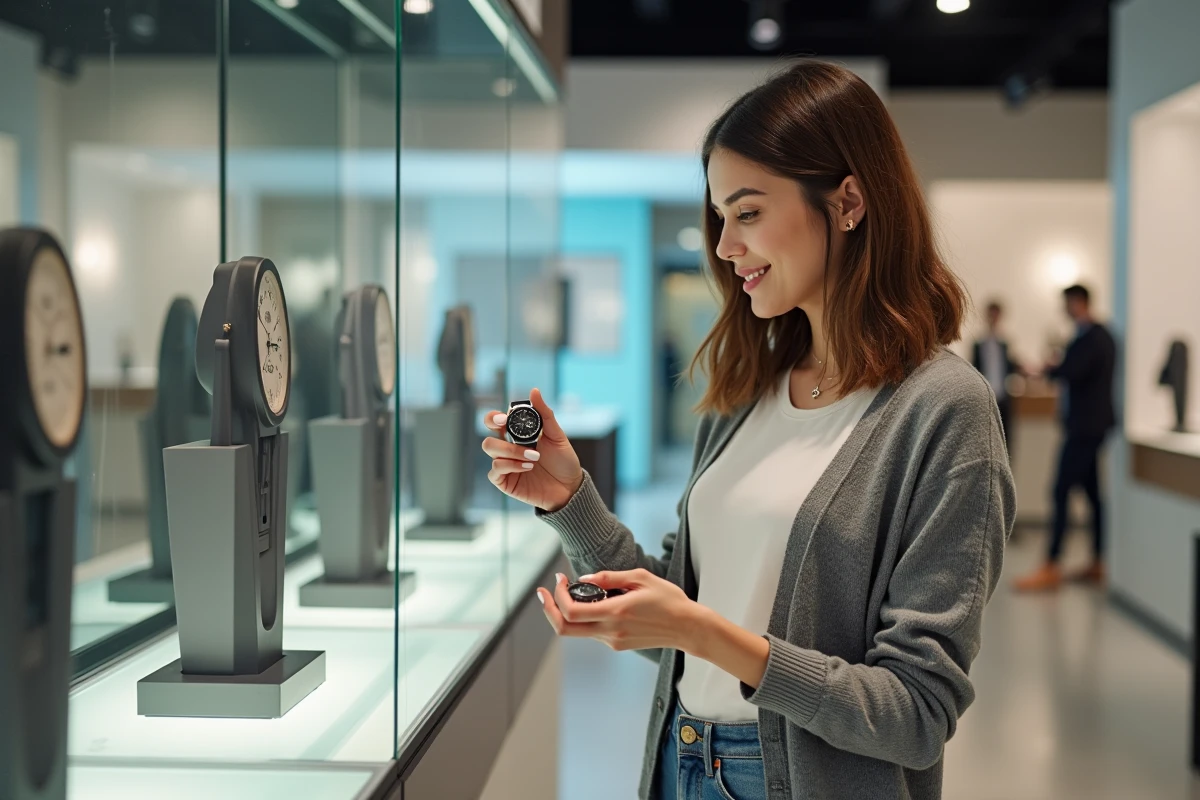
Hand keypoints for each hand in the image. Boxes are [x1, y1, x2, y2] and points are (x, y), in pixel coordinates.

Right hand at [482, 388, 582, 512]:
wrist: (570, 487)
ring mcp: (505, 465)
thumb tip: (534, 391)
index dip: (494, 417)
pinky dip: (509, 465)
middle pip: (487, 437)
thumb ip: (545, 414)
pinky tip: (527, 467)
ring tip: (533, 457)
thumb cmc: (564, 461)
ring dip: (511, 451)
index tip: (504, 418)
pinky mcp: (505, 481)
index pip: (495, 421)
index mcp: (517, 435)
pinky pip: (495, 471)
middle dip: (497, 434)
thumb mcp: (557, 435)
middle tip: (512, 433)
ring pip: (490, 450)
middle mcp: (508, 449)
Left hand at [535, 569, 700, 652]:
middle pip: (564, 629)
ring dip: (568, 612)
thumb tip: (584, 578)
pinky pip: (593, 631)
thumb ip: (610, 577)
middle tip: (545, 593)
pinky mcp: (618, 645)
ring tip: (573, 591)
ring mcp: (613, 641)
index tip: (560, 578)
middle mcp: (610, 631)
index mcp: (615, 613)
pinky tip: (596, 602)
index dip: (558, 595)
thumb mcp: (641, 577)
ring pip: (578, 631)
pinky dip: (586, 617)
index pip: (571, 612)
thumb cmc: (668, 599)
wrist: (687, 628)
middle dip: (549, 611)